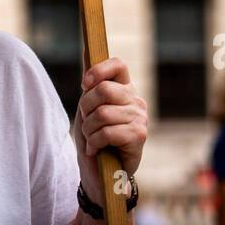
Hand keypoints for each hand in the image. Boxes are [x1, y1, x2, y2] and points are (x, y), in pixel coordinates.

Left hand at [72, 57, 147, 205]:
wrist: (101, 171)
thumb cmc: (95, 137)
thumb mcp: (89, 107)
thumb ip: (91, 84)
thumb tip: (87, 53)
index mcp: (125, 88)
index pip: (118, 64)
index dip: (98, 71)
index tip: (84, 85)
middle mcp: (136, 99)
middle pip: (104, 89)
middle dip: (86, 108)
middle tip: (86, 122)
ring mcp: (140, 117)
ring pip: (102, 113)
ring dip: (88, 129)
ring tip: (92, 138)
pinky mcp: (139, 136)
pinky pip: (107, 132)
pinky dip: (94, 143)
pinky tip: (96, 149)